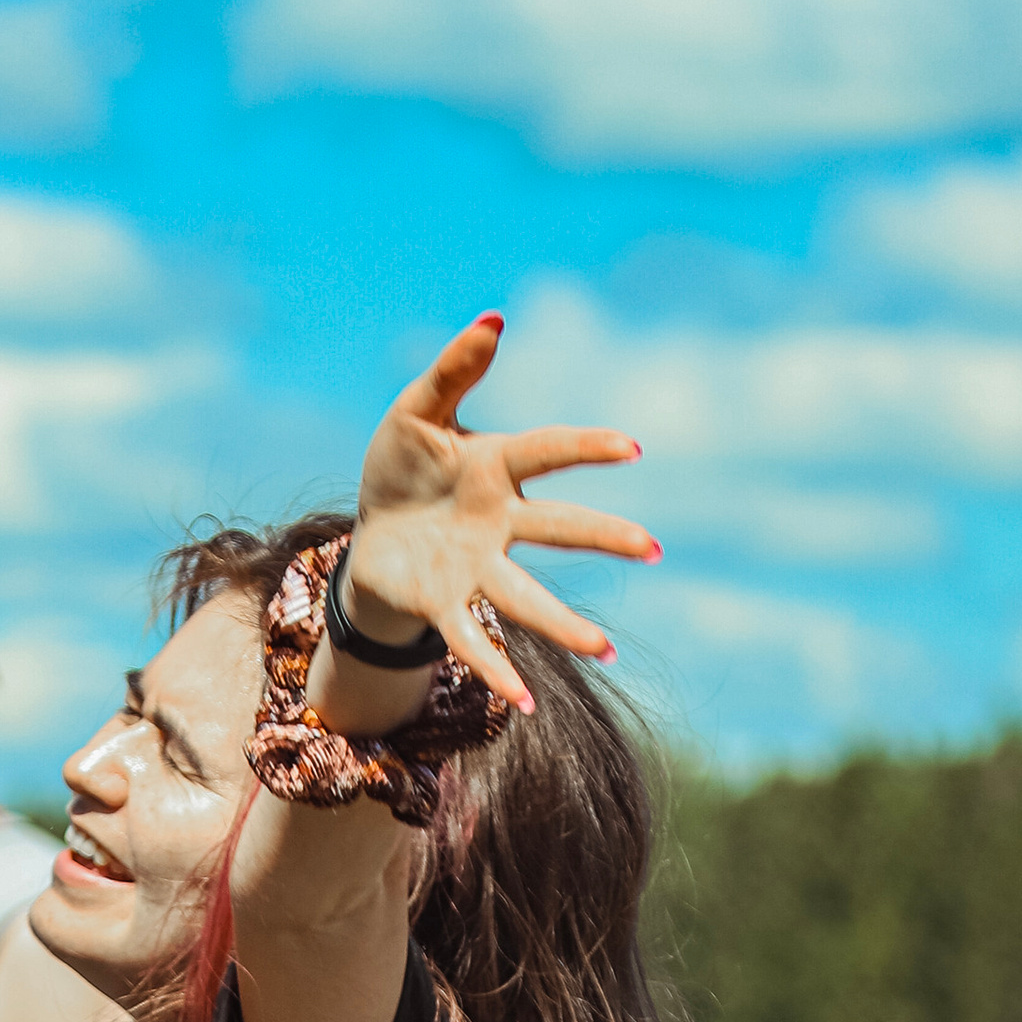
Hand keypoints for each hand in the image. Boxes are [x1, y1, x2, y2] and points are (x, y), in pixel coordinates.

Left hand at [340, 313, 658, 714]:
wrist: (369, 533)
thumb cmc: (401, 469)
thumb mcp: (416, 411)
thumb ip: (453, 370)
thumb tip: (494, 319)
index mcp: (496, 468)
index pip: (549, 452)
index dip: (586, 448)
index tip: (631, 449)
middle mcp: (498, 523)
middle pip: (557, 530)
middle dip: (603, 537)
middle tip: (652, 548)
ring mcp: (475, 569)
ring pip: (527, 599)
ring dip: (566, 626)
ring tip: (604, 650)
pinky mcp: (444, 605)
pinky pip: (473, 641)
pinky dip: (497, 670)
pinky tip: (523, 702)